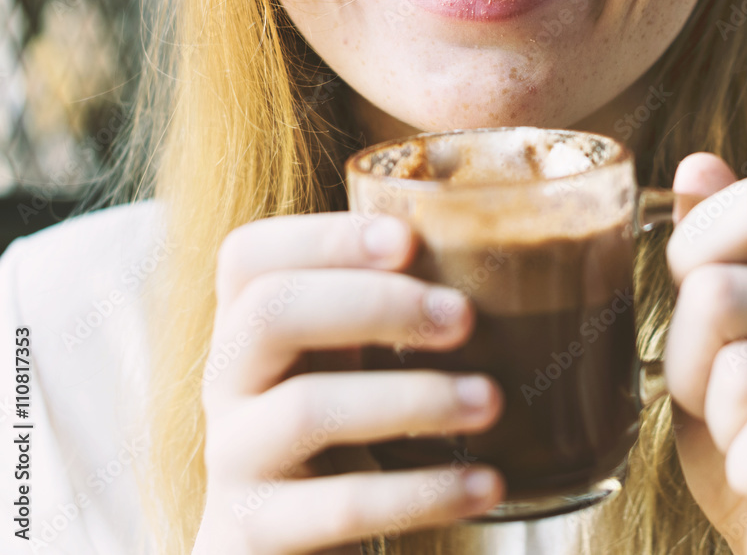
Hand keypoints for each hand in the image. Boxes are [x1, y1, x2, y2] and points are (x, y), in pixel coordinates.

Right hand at [193, 213, 504, 553]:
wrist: (285, 543)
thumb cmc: (339, 427)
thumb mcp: (348, 360)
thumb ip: (388, 311)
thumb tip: (505, 261)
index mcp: (245, 326)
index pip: (250, 256)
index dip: (323, 238)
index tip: (407, 239)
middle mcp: (226, 382)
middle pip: (271, 312)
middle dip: (376, 304)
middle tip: (463, 317)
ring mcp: (234, 458)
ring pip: (307, 408)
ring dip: (412, 398)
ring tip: (490, 400)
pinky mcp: (259, 531)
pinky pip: (342, 505)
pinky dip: (424, 492)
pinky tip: (487, 482)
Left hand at [663, 154, 746, 554]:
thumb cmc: (737, 430)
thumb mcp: (704, 339)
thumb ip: (706, 252)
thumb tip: (698, 163)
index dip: (695, 253)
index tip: (696, 313)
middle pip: (720, 296)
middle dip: (688, 366)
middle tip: (716, 404)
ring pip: (739, 376)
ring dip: (718, 428)